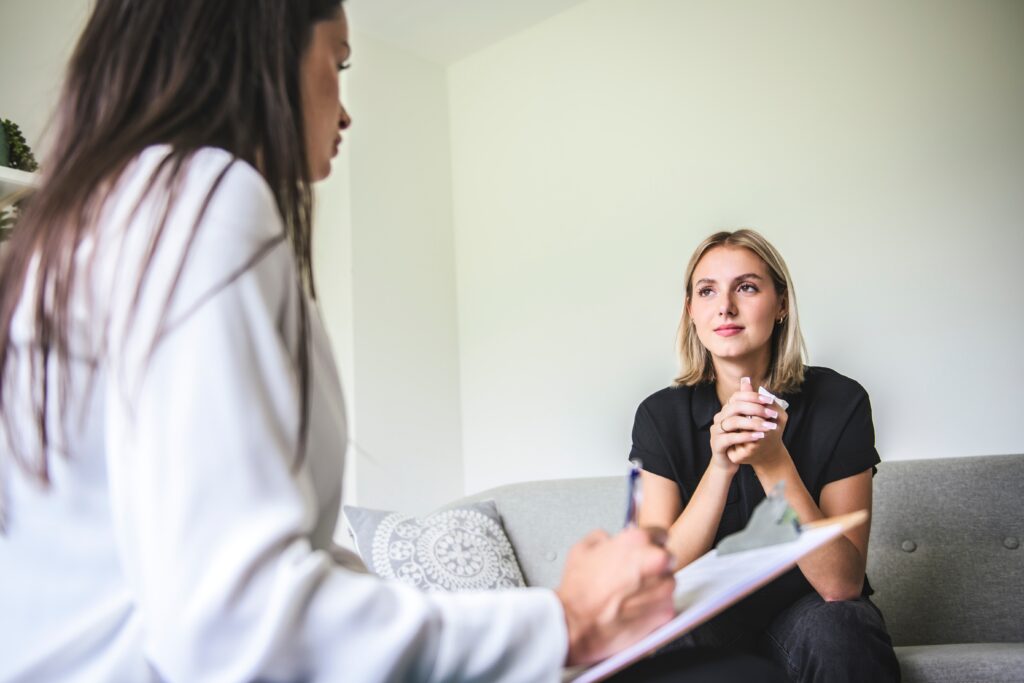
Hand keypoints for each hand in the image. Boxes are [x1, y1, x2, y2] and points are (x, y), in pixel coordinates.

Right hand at [556, 527, 675, 665]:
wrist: (578, 625)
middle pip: (667, 558)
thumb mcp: (581, 549)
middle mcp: (656, 561)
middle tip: (634, 574)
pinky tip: (634, 608)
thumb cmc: (579, 591)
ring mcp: (663, 588)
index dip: (649, 543)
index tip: (644, 550)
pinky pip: (666, 604)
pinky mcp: (665, 611)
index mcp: (638, 541)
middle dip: (654, 564)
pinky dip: (655, 606)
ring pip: (668, 582)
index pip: (660, 534)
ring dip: (656, 586)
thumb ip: (602, 538)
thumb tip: (609, 540)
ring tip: (631, 593)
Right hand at [710, 377, 780, 471]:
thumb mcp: (749, 423)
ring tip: (768, 426)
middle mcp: (719, 417)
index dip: (753, 396)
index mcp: (727, 410)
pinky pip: (730, 438)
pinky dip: (746, 436)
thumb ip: (752, 407)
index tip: (769, 400)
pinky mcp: (717, 443)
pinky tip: (759, 437)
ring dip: (753, 423)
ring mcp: (716, 430)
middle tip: (771, 413)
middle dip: (755, 408)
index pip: (737, 396)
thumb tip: (756, 386)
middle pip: (735, 407)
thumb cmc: (741, 441)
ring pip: (733, 421)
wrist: (729, 462)